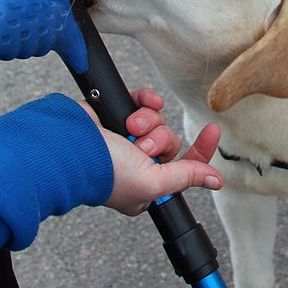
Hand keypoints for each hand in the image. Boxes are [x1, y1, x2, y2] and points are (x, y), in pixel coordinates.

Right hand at [78, 89, 222, 215]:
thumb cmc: (105, 172)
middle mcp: (138, 164)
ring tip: (129, 129)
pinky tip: (140, 104)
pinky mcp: (119, 115)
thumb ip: (185, 177)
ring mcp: (128, 139)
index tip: (212, 130)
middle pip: (171, 142)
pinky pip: (145, 102)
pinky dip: (145, 100)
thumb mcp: (153, 182)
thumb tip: (216, 181)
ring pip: (158, 121)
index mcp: (147, 187)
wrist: (71, 144)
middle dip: (160, 140)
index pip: (185, 168)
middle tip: (142, 148)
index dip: (200, 150)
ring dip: (148, 122)